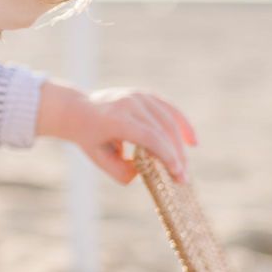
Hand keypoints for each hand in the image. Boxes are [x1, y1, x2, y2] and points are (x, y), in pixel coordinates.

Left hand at [36, 81, 196, 183]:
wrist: (78, 110)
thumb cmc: (89, 138)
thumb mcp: (99, 159)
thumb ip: (121, 172)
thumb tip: (145, 173)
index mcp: (115, 118)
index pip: (149, 137)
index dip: (167, 156)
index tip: (177, 175)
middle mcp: (128, 102)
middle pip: (162, 129)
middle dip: (176, 155)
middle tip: (182, 177)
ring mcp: (138, 95)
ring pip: (168, 120)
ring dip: (180, 144)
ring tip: (184, 166)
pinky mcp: (145, 94)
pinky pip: (169, 109)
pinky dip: (182, 124)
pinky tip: (192, 142)